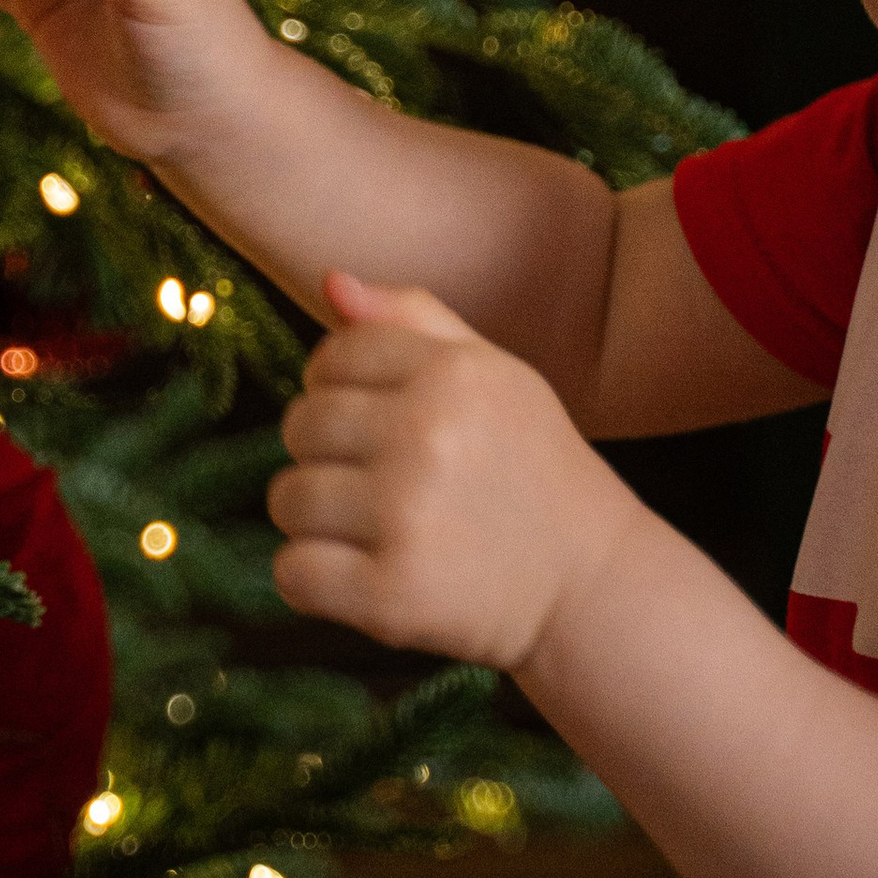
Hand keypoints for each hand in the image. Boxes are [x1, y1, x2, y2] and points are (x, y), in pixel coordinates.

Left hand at [269, 273, 641, 669]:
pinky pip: (291, 573)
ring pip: (287, 498)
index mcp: (451, 373)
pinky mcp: (392, 595)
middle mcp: (426, 436)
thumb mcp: (494, 374)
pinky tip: (362, 576)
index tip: (378, 426)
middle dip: (327, 455)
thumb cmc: (531, 467)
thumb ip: (414, 319)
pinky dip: (312, 580)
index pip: (332, 357)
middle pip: (300, 426)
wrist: (591, 581)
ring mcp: (406, 517)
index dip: (340, 391)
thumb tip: (331, 283)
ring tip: (376, 530)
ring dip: (316, 521)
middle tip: (382, 483)